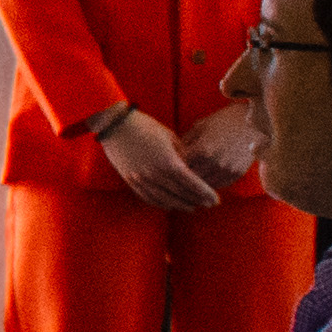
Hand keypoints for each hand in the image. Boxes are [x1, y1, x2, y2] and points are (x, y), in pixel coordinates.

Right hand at [94, 106, 219, 212]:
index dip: (206, 193)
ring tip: (192, 207)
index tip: (216, 200)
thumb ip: (182, 155)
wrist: (114, 124)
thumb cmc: (145, 126)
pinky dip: (161, 204)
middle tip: (209, 204)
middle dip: (197, 200)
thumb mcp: (169, 137)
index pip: (192, 183)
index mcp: (168, 161)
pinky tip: (170, 206)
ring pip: (165, 199)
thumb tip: (193, 168)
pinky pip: (148, 197)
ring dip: (181, 205)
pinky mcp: (130, 179)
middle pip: (181, 193)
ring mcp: (141, 178)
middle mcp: (155, 173)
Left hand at [177, 103, 260, 189]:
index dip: (170, 168)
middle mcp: (214, 162)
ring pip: (204, 186)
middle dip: (181, 179)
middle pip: (191, 180)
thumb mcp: (199, 127)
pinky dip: (209, 185)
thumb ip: (185, 143)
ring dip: (195, 186)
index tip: (163, 169)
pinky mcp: (237, 174)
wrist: (251, 123)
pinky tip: (202, 183)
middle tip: (171, 181)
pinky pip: (219, 185)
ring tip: (185, 185)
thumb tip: (171, 156)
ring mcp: (227, 169)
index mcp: (202, 149)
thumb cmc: (221, 121)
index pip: (180, 167)